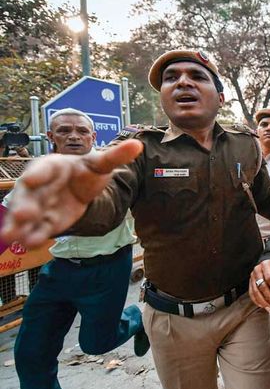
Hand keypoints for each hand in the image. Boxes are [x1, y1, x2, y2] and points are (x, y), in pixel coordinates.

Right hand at [1, 140, 142, 246]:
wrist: (83, 188)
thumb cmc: (87, 171)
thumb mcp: (101, 163)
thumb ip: (116, 156)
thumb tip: (137, 144)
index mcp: (53, 166)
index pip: (44, 168)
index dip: (38, 173)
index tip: (33, 179)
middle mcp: (41, 185)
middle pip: (28, 194)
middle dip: (23, 205)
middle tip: (22, 214)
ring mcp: (41, 204)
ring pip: (27, 215)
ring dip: (18, 225)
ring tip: (12, 236)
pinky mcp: (47, 221)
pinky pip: (38, 229)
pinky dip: (33, 236)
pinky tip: (30, 243)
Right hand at [249, 259, 269, 311]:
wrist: (268, 264)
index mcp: (265, 265)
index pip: (269, 277)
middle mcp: (256, 270)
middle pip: (261, 285)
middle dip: (268, 296)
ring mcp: (252, 277)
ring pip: (255, 291)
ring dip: (262, 301)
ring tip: (269, 307)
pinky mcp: (250, 283)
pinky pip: (251, 293)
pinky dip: (256, 300)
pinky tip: (262, 305)